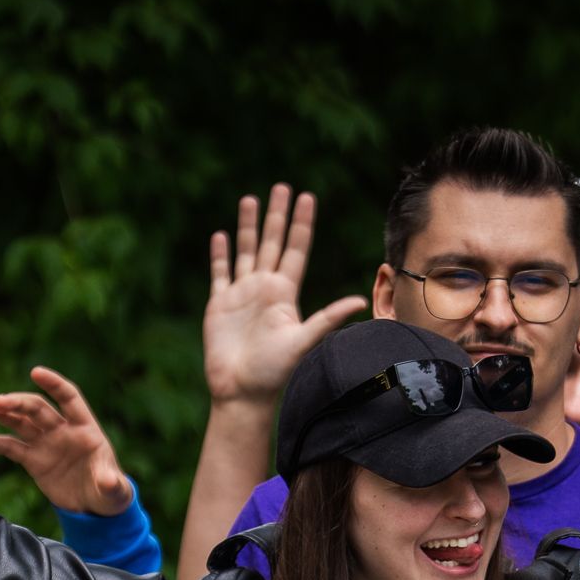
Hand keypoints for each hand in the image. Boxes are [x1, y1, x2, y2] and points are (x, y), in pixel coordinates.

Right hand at [0, 368, 131, 515]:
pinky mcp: (33, 460)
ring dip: (1, 413)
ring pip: (20, 422)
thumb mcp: (115, 490)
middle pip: (37, 408)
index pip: (68, 398)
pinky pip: (10, 448)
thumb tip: (109, 481)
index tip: (35, 372)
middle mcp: (63, 431)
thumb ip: (112, 483)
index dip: (54, 384)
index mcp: (85, 429)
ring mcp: (46, 443)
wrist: (95, 508)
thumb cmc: (110, 493)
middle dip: (18, 403)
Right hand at [205, 184, 364, 404]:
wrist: (242, 392)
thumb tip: (359, 300)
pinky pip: (220, 273)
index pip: (296, 250)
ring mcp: (241, 295)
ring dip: (247, 226)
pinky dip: (219, 254)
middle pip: (272, 242)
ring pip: (246, 251)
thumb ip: (327, 318)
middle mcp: (264, 289)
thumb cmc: (274, 372)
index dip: (301, 223)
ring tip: (250, 199)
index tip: (307, 196)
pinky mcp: (219, 304)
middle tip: (282, 186)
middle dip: (276, 215)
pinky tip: (220, 235)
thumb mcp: (303, 341)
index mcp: (285, 293)